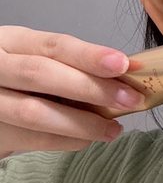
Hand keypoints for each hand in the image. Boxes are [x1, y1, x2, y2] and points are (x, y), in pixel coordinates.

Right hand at [0, 25, 145, 157]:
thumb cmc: (16, 80)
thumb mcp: (34, 59)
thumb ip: (70, 65)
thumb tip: (123, 76)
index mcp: (12, 42)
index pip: (54, 45)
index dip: (90, 55)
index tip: (123, 64)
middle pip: (42, 74)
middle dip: (91, 88)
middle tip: (129, 99)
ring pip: (35, 112)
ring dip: (82, 123)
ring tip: (112, 129)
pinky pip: (32, 139)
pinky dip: (66, 140)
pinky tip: (89, 139)